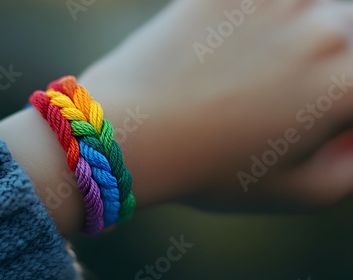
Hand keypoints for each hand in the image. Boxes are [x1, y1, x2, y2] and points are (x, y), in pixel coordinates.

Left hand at [79, 0, 352, 212]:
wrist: (131, 133)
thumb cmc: (212, 169)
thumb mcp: (301, 191)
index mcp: (348, 81)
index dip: (346, 106)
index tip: (327, 118)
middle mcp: (323, 25)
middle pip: (352, 31)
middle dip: (340, 61)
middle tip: (294, 92)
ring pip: (315, 8)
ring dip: (305, 33)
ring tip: (257, 71)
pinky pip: (268, 3)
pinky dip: (265, 18)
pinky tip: (237, 51)